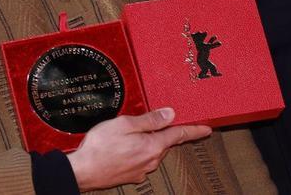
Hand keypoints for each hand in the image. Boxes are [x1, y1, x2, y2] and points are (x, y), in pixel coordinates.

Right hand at [66, 108, 210, 190]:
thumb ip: (149, 120)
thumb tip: (170, 114)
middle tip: (157, 123)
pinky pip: (141, 160)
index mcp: (152, 145)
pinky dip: (137, 152)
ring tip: (130, 134)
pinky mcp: (132, 176)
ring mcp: (142, 170)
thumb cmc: (100, 147)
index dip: (194, 130)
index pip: (179, 134)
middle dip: (163, 133)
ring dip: (147, 142)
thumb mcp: (124, 124)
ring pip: (152, 152)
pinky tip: (123, 148)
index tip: (206, 129)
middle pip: (164, 143)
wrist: (84, 171)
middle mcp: (151, 160)